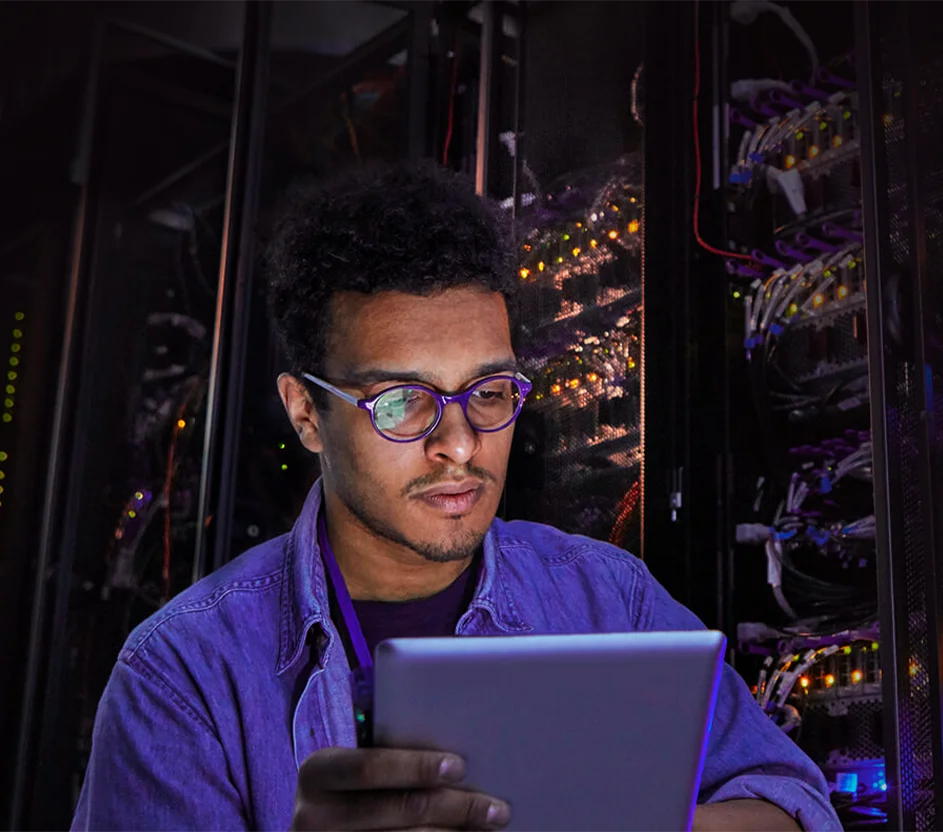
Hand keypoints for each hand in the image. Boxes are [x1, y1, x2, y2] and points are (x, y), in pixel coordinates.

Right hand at [291, 747, 511, 830]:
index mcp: (316, 773)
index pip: (370, 766)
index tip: (460, 766)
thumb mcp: (352, 768)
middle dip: (455, 807)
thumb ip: (386, 754)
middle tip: (496, 808)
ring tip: (489, 826)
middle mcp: (313, 816)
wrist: (321, 829)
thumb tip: (457, 756)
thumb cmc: (352, 788)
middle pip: (400, 809)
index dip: (416, 766)